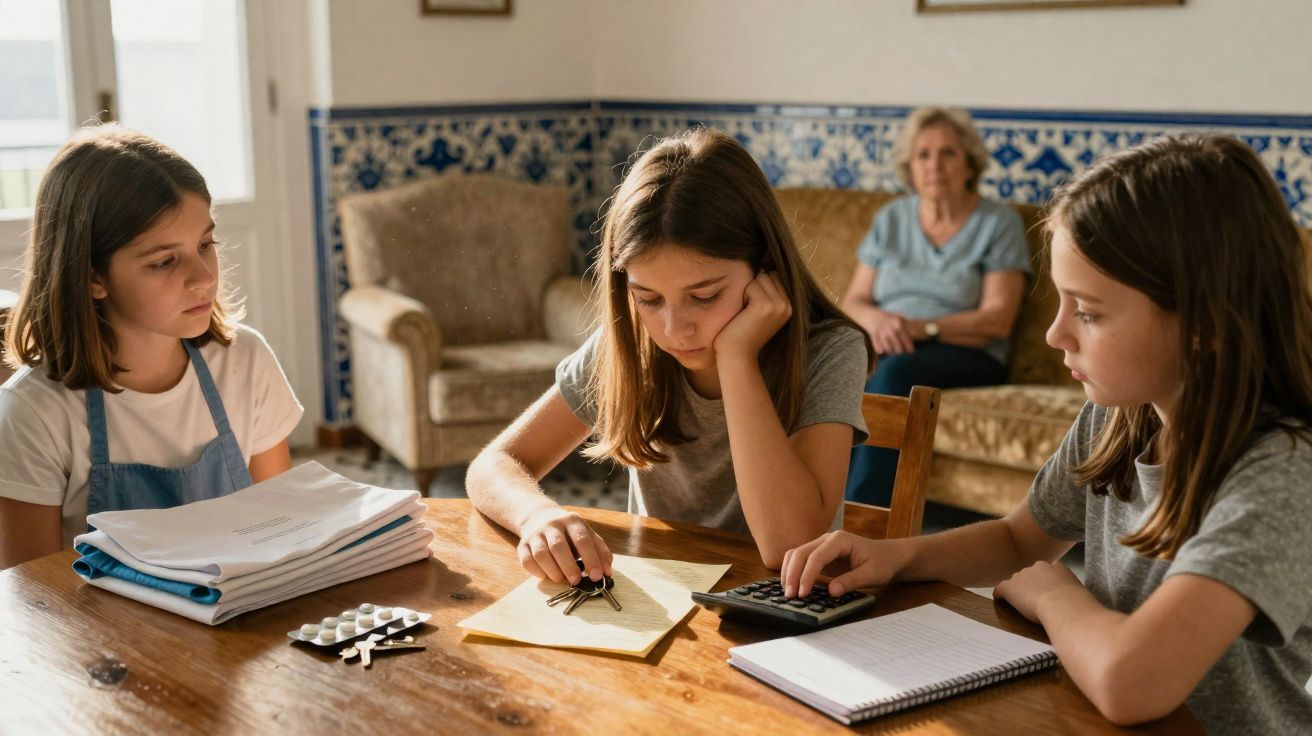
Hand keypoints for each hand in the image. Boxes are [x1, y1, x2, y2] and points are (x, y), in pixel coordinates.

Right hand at [516, 507, 613, 583]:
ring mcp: (535, 534)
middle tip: (577, 582)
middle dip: (569, 567)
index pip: (582, 539)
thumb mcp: (587, 534)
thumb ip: (600, 552)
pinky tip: (547, 575)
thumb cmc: (569, 532)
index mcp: (572, 521)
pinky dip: (538, 572)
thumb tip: (607, 573)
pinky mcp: (522, 545)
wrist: (539, 517)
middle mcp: (552, 525)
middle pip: (559, 547)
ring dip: (553, 571)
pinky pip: (527, 561)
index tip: (596, 576)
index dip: (591, 559)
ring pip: (541, 554)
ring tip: (562, 579)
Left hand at [712, 272, 792, 363]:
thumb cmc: (742, 332)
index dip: (759, 287)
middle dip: (754, 287)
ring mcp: (779, 304)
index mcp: (789, 305)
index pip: (774, 276)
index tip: (754, 309)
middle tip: (749, 311)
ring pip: (759, 278)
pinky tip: (743, 313)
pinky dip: (743, 296)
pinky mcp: (765, 305)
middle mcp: (788, 304)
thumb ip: (768, 292)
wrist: (737, 355)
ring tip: (746, 312)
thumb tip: (762, 266)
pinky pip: (751, 285)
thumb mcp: (761, 311)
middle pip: (767, 275)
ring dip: (747, 291)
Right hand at [780, 530, 904, 598]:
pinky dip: (793, 571)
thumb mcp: (871, 574)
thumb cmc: (882, 563)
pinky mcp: (819, 555)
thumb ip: (851, 581)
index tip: (803, 593)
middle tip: (790, 595)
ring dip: (789, 572)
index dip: (807, 575)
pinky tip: (791, 585)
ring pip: (796, 554)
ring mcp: (821, 546)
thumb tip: (832, 591)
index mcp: (840, 540)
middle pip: (801, 553)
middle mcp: (827, 539)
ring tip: (787, 592)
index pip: (817, 556)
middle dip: (793, 574)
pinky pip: (800, 560)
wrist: (887, 556)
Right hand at [864, 309, 914, 354]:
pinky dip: (881, 351)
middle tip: (900, 350)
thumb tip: (920, 334)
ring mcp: (881, 333)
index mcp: (899, 324)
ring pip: (889, 351)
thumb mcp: (899, 318)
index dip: (910, 349)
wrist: (870, 314)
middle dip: (900, 351)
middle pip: (899, 349)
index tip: (911, 351)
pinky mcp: (873, 336)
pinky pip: (879, 350)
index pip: (908, 341)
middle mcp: (891, 329)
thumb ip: (909, 326)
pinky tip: (883, 349)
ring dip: (891, 352)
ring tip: (893, 350)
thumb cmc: (887, 317)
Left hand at [994, 561, 1082, 622]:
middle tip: (1035, 602)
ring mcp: (1022, 575)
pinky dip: (1000, 596)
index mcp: (1057, 567)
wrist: (1064, 605)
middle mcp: (1038, 567)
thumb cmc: (1077, 605)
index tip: (1048, 594)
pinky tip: (1000, 603)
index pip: (1048, 572)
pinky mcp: (1009, 587)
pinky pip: (1000, 590)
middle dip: (1031, 586)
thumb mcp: (1079, 593)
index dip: (1046, 584)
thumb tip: (1075, 601)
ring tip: (1021, 605)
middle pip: (1030, 575)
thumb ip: (1072, 592)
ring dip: (1018, 592)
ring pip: (1016, 582)